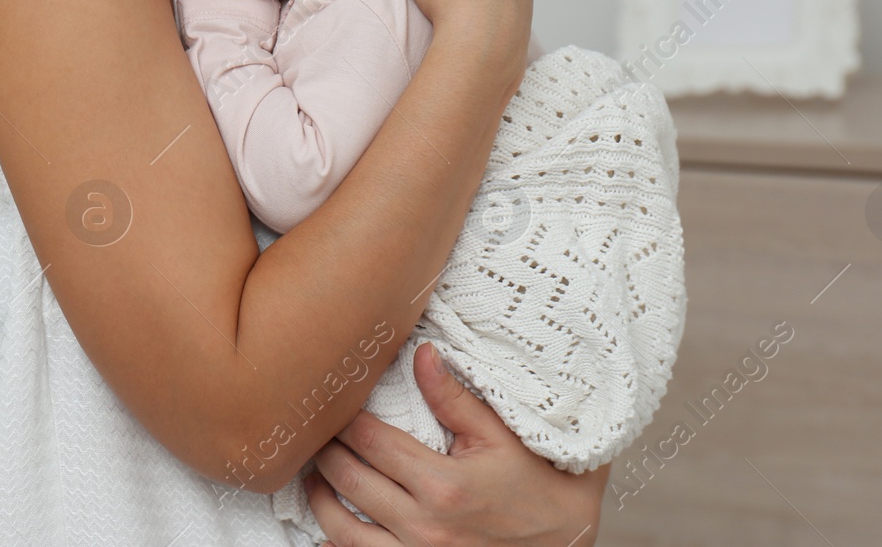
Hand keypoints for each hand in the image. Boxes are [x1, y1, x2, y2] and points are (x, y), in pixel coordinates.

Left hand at [305, 342, 608, 545]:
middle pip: (349, 481)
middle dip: (326, 452)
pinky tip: (334, 524)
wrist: (566, 541)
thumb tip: (422, 354)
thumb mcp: (501, 436)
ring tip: (315, 477)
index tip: (336, 403)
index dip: (346, 419)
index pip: (370, 442)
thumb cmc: (538, 487)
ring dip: (320, 501)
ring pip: (342, 531)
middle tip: (318, 432)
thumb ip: (454, 398)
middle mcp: (424, 527)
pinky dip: (339, 543)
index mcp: (443, 485)